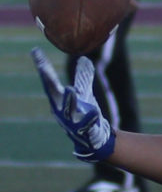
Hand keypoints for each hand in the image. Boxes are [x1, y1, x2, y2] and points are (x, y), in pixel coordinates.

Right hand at [31, 47, 115, 162]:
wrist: (92, 140)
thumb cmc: (83, 115)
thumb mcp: (84, 94)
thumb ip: (83, 78)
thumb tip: (84, 59)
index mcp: (59, 99)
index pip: (49, 81)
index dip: (43, 67)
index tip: (36, 52)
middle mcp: (61, 109)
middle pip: (53, 94)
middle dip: (49, 82)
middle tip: (43, 68)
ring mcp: (71, 121)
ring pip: (68, 110)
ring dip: (69, 100)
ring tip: (70, 90)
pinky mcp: (84, 131)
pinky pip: (87, 124)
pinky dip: (90, 118)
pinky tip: (94, 112)